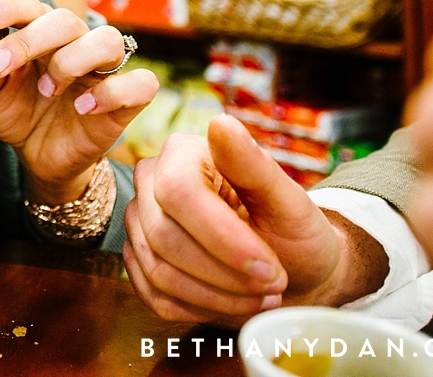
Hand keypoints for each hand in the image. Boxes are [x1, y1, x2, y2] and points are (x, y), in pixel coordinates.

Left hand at [0, 0, 157, 203]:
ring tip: (47, 89)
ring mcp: (103, 72)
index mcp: (43, 35)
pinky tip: (82, 107)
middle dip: (28, 40)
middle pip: (66, 20)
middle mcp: (76, 45)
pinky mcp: (125, 102)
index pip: (31, 7)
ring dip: (71, 61)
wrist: (39, 157)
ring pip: (108, 40)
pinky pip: (141, 83)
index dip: (8, 8)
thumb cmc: (19, 114)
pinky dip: (112, 92)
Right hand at [123, 115, 387, 324]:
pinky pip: (153, 296)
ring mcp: (139, 220)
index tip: (270, 270)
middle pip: (164, 237)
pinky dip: (199, 309)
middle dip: (225, 275)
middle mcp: (151, 180)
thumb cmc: (294, 231)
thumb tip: (220, 123)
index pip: (179, 193)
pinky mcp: (138, 258)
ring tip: (259, 297)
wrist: (292, 268)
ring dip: (217, 297)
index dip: (222, 239)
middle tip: (273, 286)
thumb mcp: (290, 201)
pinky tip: (231, 302)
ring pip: (158, 271)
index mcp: (184, 153)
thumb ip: (254, 164)